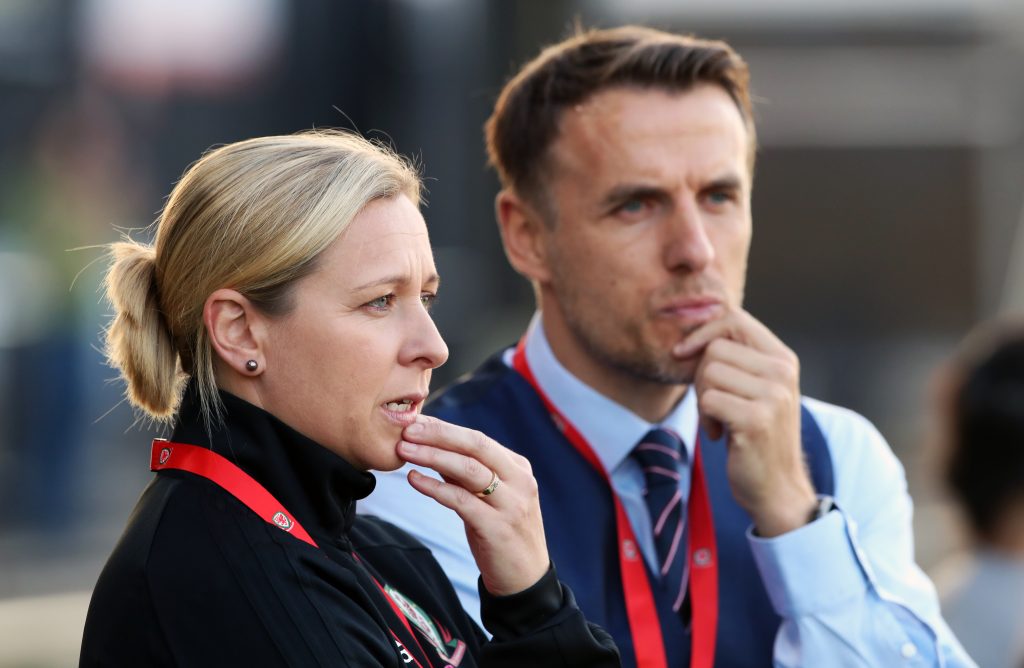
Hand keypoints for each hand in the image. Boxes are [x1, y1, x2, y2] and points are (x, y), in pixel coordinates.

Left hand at [396, 415, 549, 595]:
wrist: (524, 580)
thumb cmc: (502, 534)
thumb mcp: (490, 498)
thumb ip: (467, 474)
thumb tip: (434, 449)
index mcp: (518, 468)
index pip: (478, 439)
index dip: (444, 429)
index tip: (415, 422)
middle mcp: (519, 481)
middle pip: (476, 446)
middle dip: (439, 434)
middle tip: (407, 429)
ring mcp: (511, 504)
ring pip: (469, 470)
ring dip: (433, 456)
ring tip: (404, 450)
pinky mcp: (497, 527)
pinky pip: (461, 501)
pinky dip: (435, 487)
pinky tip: (414, 479)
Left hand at [674, 307, 816, 536]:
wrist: (776, 487)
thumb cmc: (755, 434)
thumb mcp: (755, 388)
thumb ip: (736, 359)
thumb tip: (692, 331)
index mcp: (783, 359)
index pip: (735, 318)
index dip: (703, 331)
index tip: (684, 352)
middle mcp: (782, 372)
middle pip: (715, 348)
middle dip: (700, 375)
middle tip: (712, 403)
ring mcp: (773, 395)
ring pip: (708, 373)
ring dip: (702, 399)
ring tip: (719, 420)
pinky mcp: (757, 419)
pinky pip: (708, 400)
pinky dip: (705, 418)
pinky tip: (719, 434)